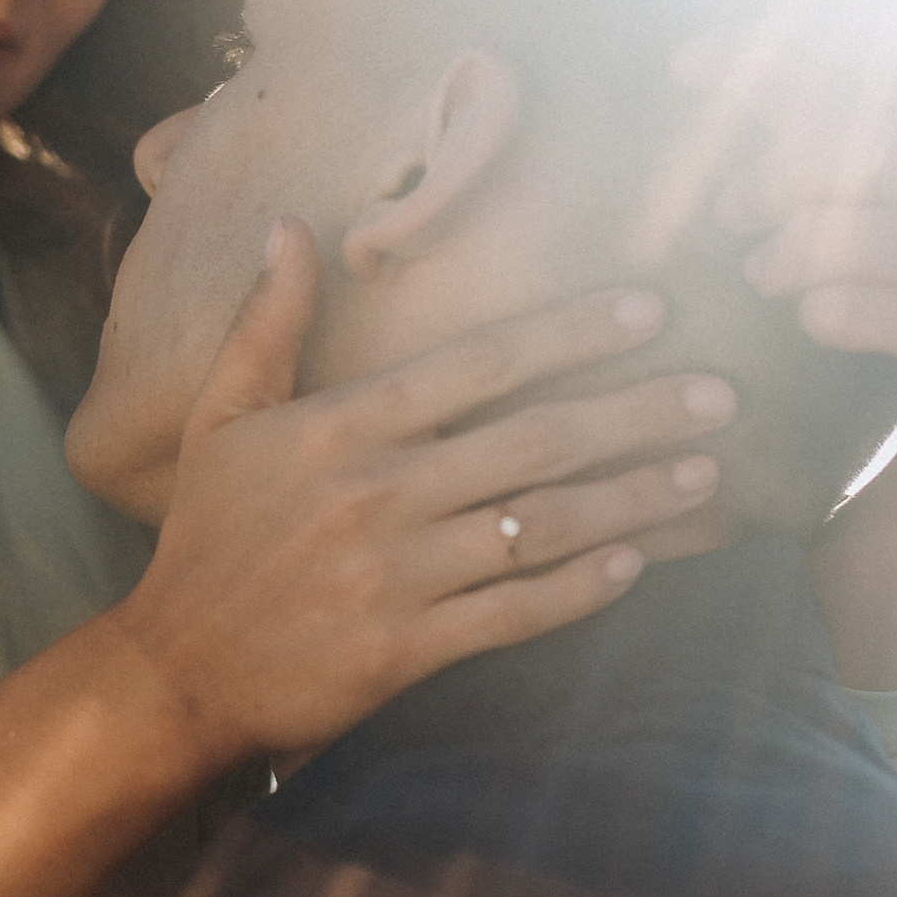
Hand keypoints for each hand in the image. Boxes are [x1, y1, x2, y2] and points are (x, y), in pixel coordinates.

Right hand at [109, 223, 736, 764]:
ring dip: (632, 499)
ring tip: (705, 475)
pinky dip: (578, 591)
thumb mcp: (219, 420)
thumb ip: (264, 325)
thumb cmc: (205, 540)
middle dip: (636, 413)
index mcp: (338, 427)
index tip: (648, 309)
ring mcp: (395, 575)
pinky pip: (513, 613)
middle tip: (721, 394)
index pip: (474, 364)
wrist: (175, 670)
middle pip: (532, 441)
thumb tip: (290, 226)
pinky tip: (634, 566)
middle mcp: (376, 494)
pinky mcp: (404, 649)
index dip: (568, 333)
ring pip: (540, 527)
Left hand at [673, 18, 896, 686]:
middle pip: (835, 147)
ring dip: (780, 256)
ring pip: (832, 232)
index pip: (865, 52)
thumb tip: (708, 51)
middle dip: (763, 179)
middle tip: (734, 212)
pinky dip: (815, 313)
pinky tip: (822, 319)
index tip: (684, 62)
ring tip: (766, 272)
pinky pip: (845, 310)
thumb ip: (842, 108)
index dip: (765, 51)